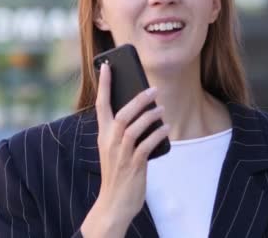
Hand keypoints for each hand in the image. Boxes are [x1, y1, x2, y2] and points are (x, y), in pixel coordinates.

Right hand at [80, 63, 169, 237]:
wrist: (114, 203)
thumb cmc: (118, 173)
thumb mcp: (116, 149)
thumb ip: (126, 132)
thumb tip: (146, 113)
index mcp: (103, 135)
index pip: (101, 104)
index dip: (104, 84)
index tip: (106, 65)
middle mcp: (110, 141)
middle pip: (122, 113)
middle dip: (138, 99)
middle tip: (153, 89)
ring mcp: (121, 153)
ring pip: (134, 127)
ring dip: (150, 115)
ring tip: (161, 109)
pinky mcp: (133, 164)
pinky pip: (146, 144)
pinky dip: (157, 134)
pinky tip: (166, 128)